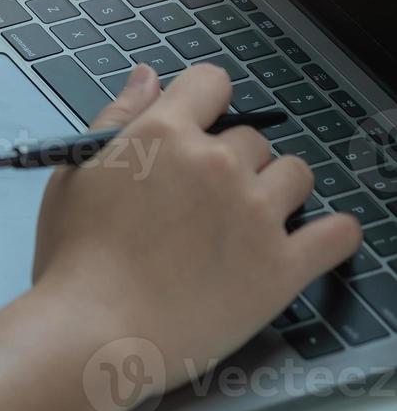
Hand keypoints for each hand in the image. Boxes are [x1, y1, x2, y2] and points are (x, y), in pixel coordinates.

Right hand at [0, 63, 362, 410]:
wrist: (90, 334)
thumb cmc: (71, 260)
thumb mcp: (74, 177)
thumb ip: (116, 119)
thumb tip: (149, 77)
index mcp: (164, 135)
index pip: (211, 84)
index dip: (204, 105)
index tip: (196, 131)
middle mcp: (217, 164)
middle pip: (252, 139)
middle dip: (230, 163)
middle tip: (198, 206)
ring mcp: (256, 215)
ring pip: (296, 176)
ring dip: (275, 192)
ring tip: (243, 227)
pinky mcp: (282, 267)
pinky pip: (338, 234)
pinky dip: (332, 234)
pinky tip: (312, 240)